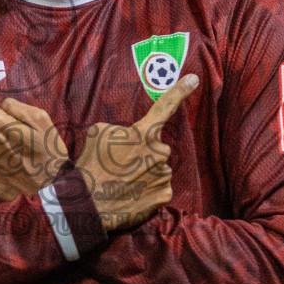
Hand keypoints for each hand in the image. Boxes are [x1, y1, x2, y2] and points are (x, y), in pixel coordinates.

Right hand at [77, 74, 197, 232]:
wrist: (89, 204)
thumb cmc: (91, 165)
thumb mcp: (97, 133)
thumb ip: (120, 129)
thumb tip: (129, 137)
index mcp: (143, 133)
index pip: (165, 106)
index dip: (180, 91)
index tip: (194, 79)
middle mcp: (159, 152)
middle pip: (156, 147)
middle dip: (142, 154)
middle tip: (120, 166)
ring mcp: (163, 174)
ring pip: (158, 168)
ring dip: (144, 172)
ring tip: (122, 182)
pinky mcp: (164, 195)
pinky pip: (159, 187)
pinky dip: (147, 190)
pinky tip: (131, 194)